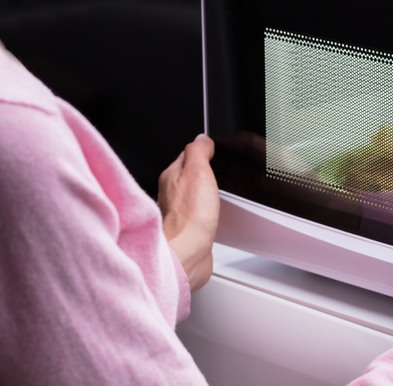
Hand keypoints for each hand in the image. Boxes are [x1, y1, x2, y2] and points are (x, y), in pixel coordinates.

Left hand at [158, 134, 219, 292]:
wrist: (187, 254)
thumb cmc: (189, 218)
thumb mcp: (198, 172)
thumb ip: (198, 151)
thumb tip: (202, 139)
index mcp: (171, 175)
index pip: (188, 154)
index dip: (204, 150)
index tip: (218, 150)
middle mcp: (171, 193)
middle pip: (190, 174)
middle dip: (205, 170)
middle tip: (222, 168)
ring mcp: (179, 211)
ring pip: (194, 193)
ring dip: (206, 190)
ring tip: (220, 188)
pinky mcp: (188, 228)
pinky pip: (198, 212)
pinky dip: (207, 208)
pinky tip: (215, 211)